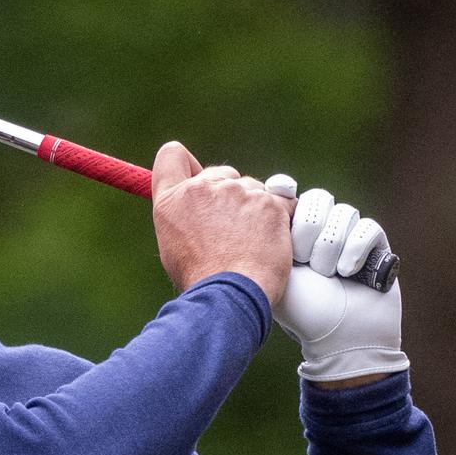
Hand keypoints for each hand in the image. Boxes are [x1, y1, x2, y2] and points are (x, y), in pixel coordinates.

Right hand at [152, 142, 292, 306]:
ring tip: (250, 248)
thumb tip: (196, 207)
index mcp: (173, 200)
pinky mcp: (270, 203)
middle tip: (232, 236)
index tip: (199, 182)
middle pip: (223, 174)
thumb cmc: (201, 282)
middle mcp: (204, 187)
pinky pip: (283, 203)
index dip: (188, 166)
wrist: (228, 299)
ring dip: (256, 212)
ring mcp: (239, 192)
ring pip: (254, 189)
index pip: (172, 155)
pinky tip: (271, 246)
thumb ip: (182, 216)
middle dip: (230, 198)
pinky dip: (281, 221)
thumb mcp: (173, 248)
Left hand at [264, 176, 408, 386]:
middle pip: (318, 199)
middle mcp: (321, 232)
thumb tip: (266, 190)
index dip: (287, 195)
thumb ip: (267, 237)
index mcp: (293, 236)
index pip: (292, 196)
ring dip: (331, 247)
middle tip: (305, 261)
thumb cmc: (304, 313)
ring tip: (328, 276)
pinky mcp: (375, 244)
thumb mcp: (275, 274)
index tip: (281, 197)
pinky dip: (356, 250)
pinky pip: (366, 227)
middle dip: (310, 230)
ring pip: (343, 213)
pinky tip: (349, 273)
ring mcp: (349, 236)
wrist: (341, 339)